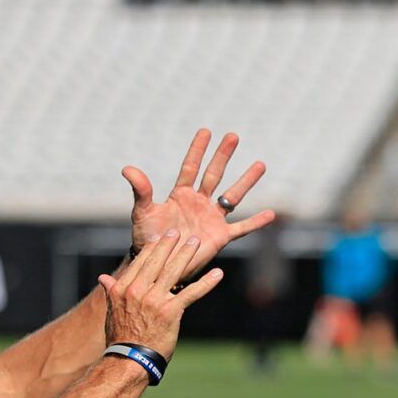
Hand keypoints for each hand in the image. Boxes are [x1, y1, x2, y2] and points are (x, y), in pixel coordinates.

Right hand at [96, 230, 223, 358]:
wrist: (129, 360)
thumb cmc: (121, 338)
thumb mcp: (111, 311)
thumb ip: (112, 292)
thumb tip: (103, 278)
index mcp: (123, 289)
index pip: (140, 262)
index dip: (152, 248)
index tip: (159, 237)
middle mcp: (137, 290)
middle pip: (157, 261)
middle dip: (170, 244)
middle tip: (179, 232)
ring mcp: (155, 300)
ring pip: (174, 271)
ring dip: (187, 255)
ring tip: (196, 243)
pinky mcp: (171, 311)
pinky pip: (192, 292)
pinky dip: (207, 282)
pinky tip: (218, 273)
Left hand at [124, 129, 275, 276]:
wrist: (159, 266)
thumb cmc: (148, 240)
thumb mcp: (143, 213)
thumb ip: (140, 191)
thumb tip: (127, 168)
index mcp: (181, 195)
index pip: (190, 167)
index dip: (197, 150)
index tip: (205, 131)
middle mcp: (199, 203)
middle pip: (214, 174)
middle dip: (223, 155)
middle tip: (233, 136)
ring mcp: (212, 219)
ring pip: (232, 196)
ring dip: (246, 181)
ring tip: (260, 164)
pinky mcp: (220, 237)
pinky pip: (241, 228)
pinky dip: (256, 222)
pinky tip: (271, 214)